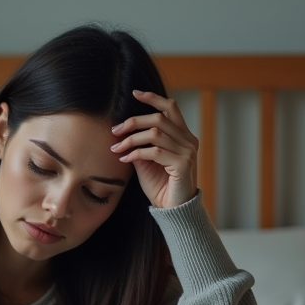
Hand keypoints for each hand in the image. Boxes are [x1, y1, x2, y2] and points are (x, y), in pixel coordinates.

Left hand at [109, 90, 198, 209]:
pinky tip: (125, 159)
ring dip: (131, 139)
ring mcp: (188, 151)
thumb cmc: (160, 186)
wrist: (173, 210)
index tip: (135, 93)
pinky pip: (155, 152)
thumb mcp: (147, 162)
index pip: (170, 108)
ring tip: (117, 148)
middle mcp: (189, 140)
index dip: (153, 98)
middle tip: (115, 131)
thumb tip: (124, 132)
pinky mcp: (183, 164)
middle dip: (134, 122)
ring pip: (155, 134)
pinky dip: (136, 153)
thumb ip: (140, 145)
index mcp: (183, 136)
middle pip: (159, 118)